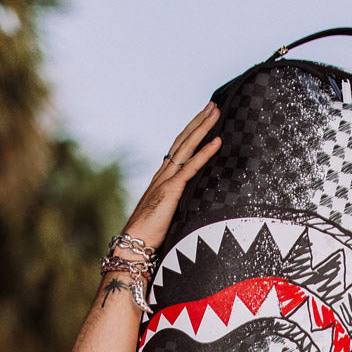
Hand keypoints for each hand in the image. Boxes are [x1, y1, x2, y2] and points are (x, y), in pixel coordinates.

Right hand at [123, 103, 220, 249]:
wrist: (134, 245)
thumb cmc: (150, 237)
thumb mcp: (167, 217)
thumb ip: (178, 208)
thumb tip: (191, 211)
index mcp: (162, 179)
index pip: (178, 150)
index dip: (191, 133)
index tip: (203, 119)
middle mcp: (163, 175)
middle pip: (183, 141)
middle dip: (198, 122)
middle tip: (213, 106)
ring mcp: (166, 180)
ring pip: (187, 147)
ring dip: (202, 128)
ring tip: (215, 112)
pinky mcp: (171, 191)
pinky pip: (191, 168)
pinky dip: (205, 153)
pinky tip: (217, 142)